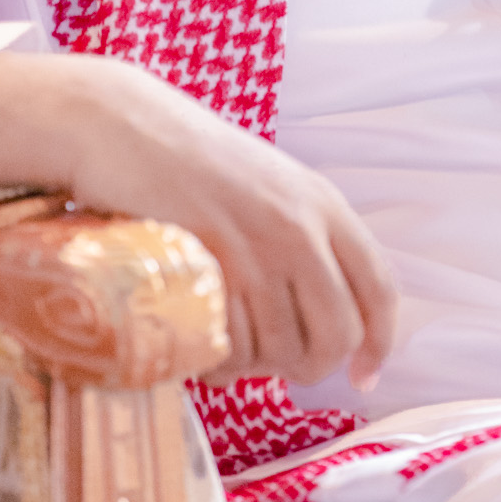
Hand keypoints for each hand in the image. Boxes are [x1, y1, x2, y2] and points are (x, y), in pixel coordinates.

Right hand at [0, 51, 395, 390]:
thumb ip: (303, 242)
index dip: (378, 344)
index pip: (379, 290)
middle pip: (336, 335)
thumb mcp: (269, 187)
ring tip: (226, 346)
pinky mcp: (208, 267)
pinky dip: (218, 363)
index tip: (362, 375)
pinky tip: (200, 348)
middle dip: (309, 365)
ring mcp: (254, 248)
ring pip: (281, 349)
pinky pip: (230, 346)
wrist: (121, 126)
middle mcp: (300, 228)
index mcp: (324, 204)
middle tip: (276, 364)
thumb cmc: (189, 162)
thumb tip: (317, 326)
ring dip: (254, 365)